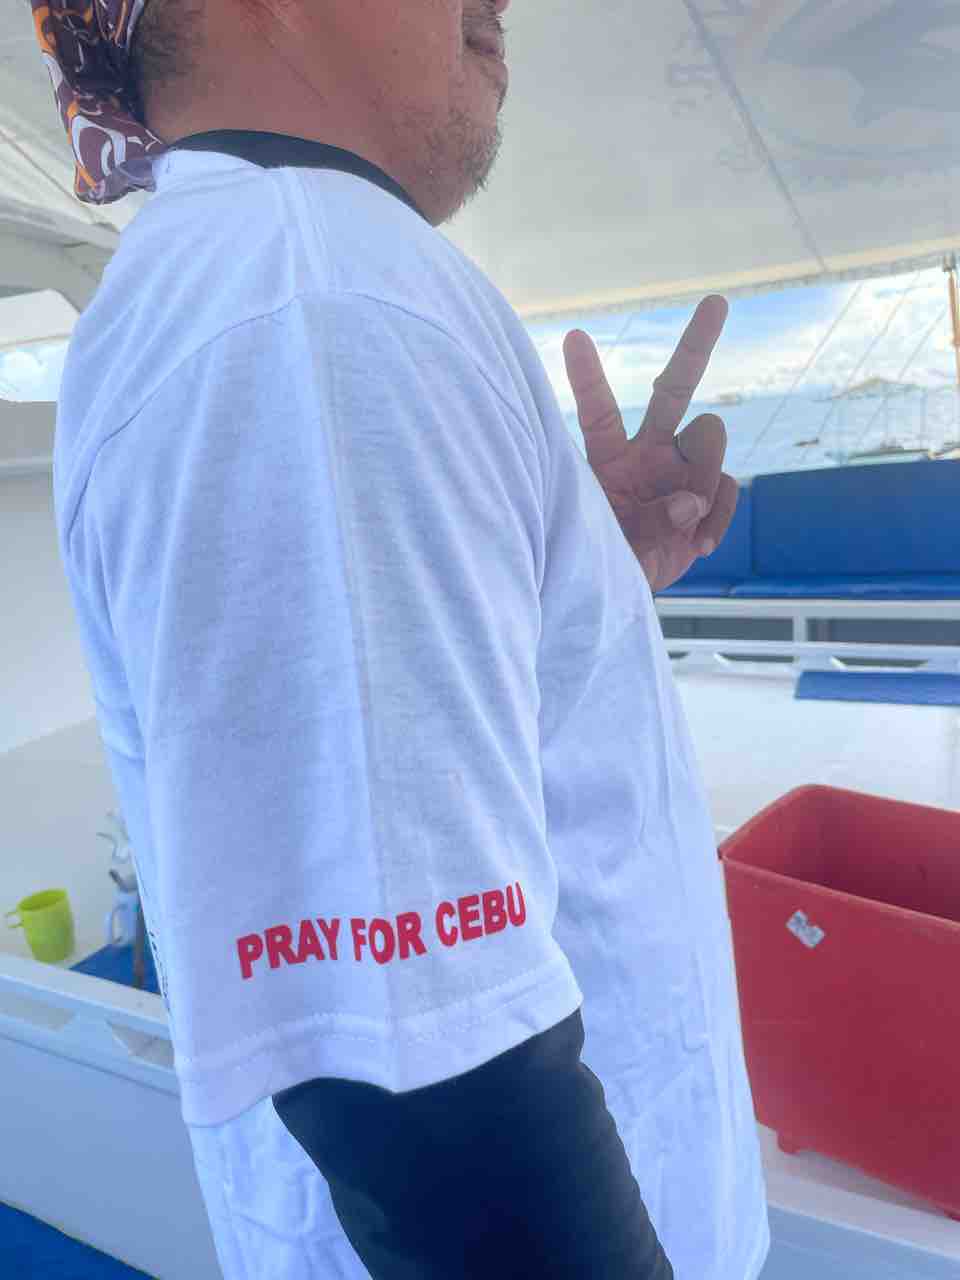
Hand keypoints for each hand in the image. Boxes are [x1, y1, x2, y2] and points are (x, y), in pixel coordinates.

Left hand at [563, 295, 737, 592]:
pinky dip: (719, 517)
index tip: (573, 338)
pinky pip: (729, 488)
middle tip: (717, 301)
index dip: (587, 377)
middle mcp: (648, 452)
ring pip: (711, 437)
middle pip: (674, 389)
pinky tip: (700, 545)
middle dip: (696, 345)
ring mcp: (682, 471)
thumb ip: (649, 523)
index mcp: (608, 458)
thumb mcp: (611, 547)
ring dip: (704, 476)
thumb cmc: (605, 561)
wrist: (631, 589)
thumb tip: (690, 501)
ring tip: (681, 522)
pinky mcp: (709, 496)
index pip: (598, 412)